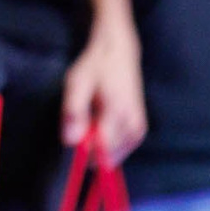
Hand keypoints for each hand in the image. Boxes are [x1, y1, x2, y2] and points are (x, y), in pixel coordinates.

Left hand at [61, 19, 147, 164]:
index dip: (81, 148)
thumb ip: (73, 112)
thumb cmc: (96, 66)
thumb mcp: (77, 82)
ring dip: (96, 144)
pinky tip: (100, 122)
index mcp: (119, 115)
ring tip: (92, 116)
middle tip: (83, 119)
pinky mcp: (139, 132)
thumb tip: (69, 142)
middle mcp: (134, 127)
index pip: (99, 152)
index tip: (73, 132)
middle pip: (105, 157)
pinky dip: (105, 143)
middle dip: (88, 146)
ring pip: (111, 157)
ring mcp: (139, 131)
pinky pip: (118, 150)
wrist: (120, 52)